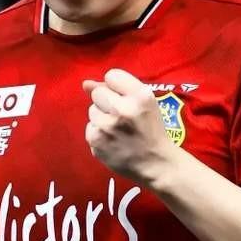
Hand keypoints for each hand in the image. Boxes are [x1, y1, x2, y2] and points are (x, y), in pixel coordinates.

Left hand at [82, 67, 174, 186]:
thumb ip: (117, 88)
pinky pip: (90, 128)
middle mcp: (123, 110)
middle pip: (97, 93)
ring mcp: (107, 127)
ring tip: (118, 129)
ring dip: (102, 117)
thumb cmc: (151, 130)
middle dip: (107, 102)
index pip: (111, 76)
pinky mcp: (97, 142)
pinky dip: (99, 133)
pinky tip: (112, 140)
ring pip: (92, 110)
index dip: (116, 87)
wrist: (156, 164)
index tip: (124, 98)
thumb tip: (85, 84)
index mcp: (140, 96)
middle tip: (121, 116)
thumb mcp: (146, 103)